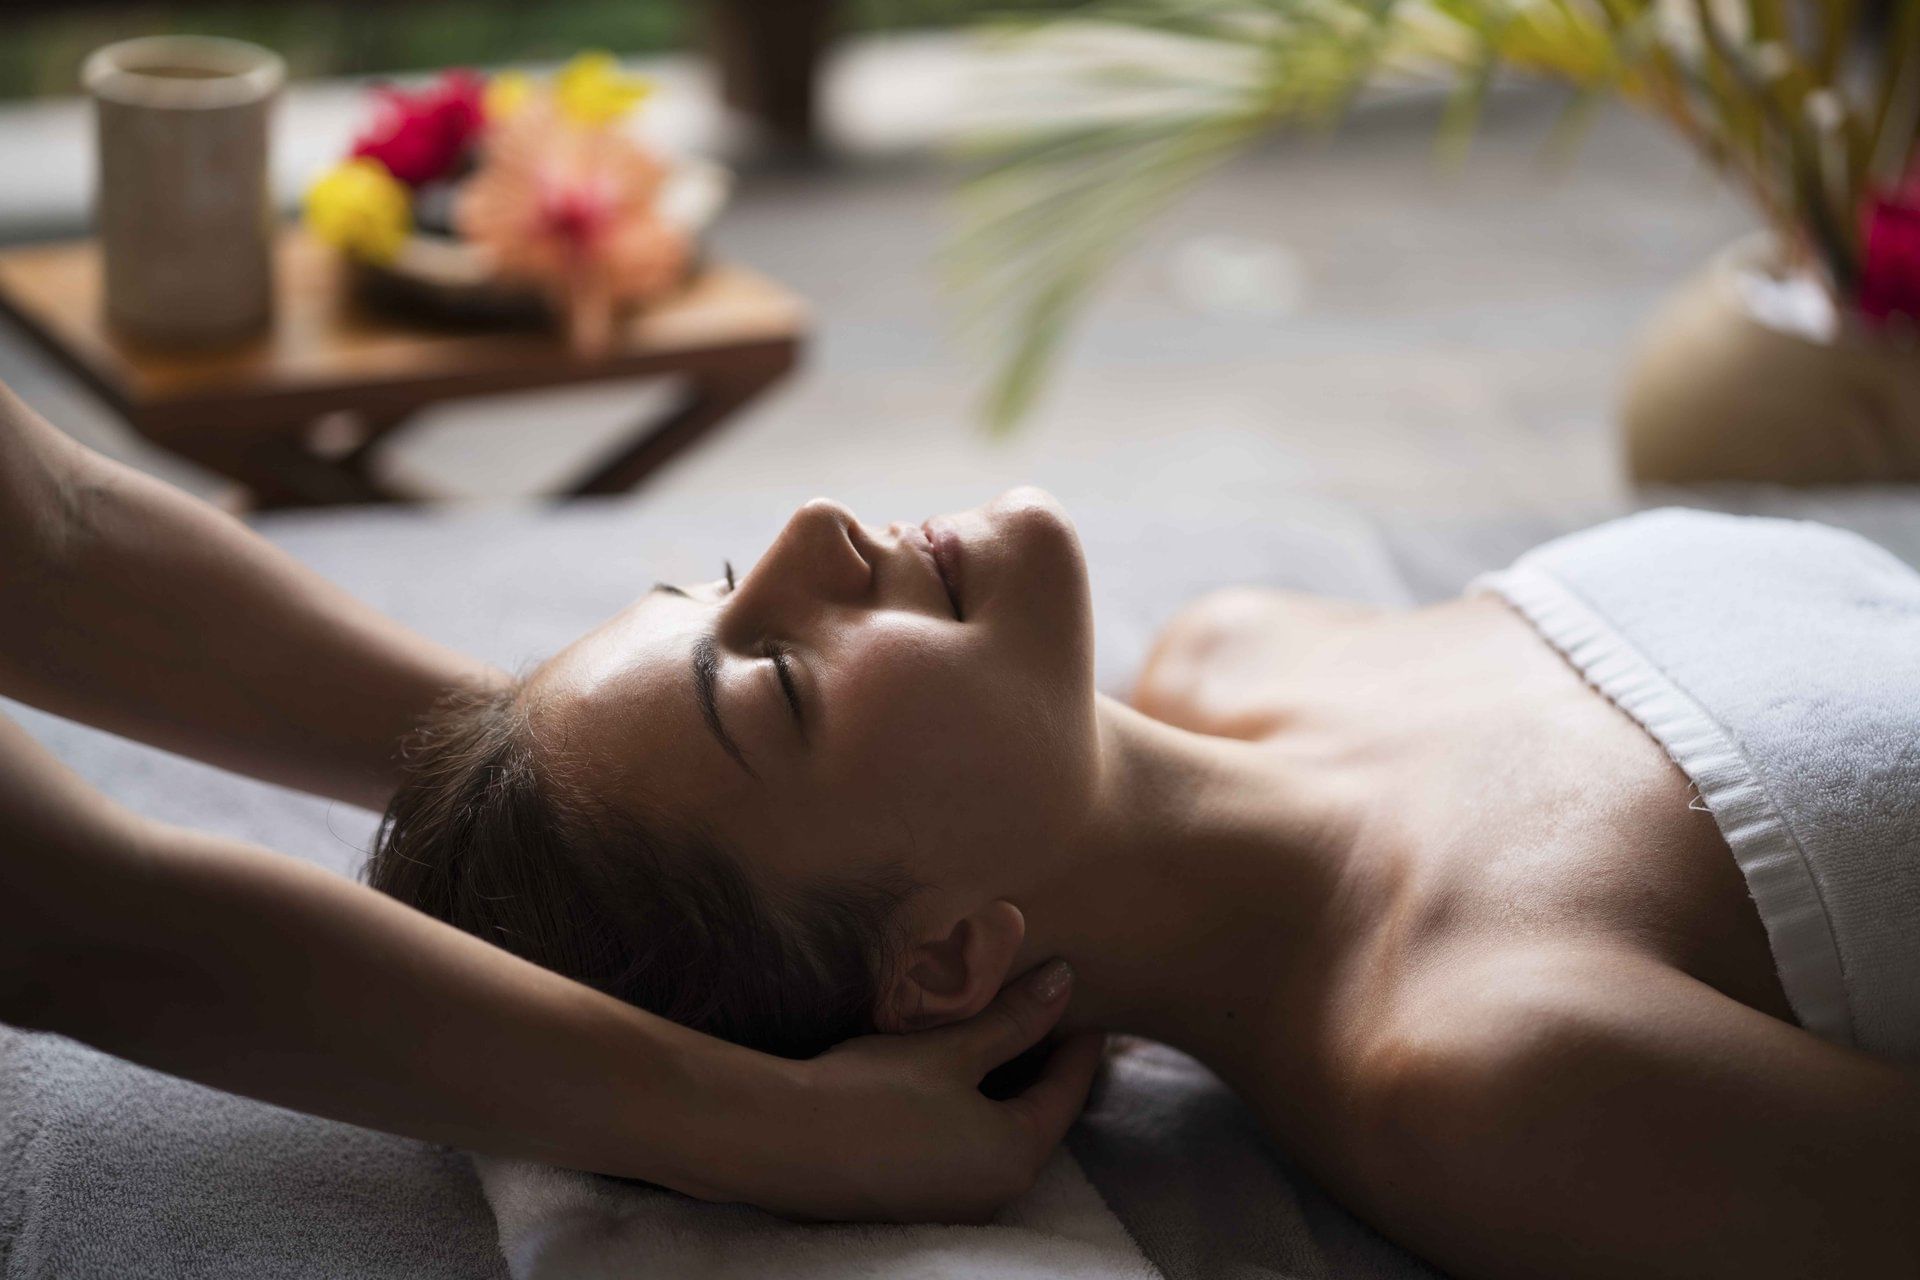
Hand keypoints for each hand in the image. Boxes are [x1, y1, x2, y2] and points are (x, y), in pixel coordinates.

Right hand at [732, 959, 1105, 1223]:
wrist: (779, 1142)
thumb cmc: (871, 1093)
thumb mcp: (953, 1047)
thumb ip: (1015, 1018)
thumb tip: (1065, 982)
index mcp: (1016, 1155)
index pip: (1069, 1090)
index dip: (1080, 1043)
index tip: (1088, 1007)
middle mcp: (994, 1192)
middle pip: (1038, 1116)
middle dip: (1044, 1064)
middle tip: (1049, 1014)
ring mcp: (953, 1204)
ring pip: (998, 1133)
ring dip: (1005, 1087)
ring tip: (1001, 1035)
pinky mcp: (915, 1199)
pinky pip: (964, 1149)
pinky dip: (972, 1111)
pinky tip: (951, 1078)